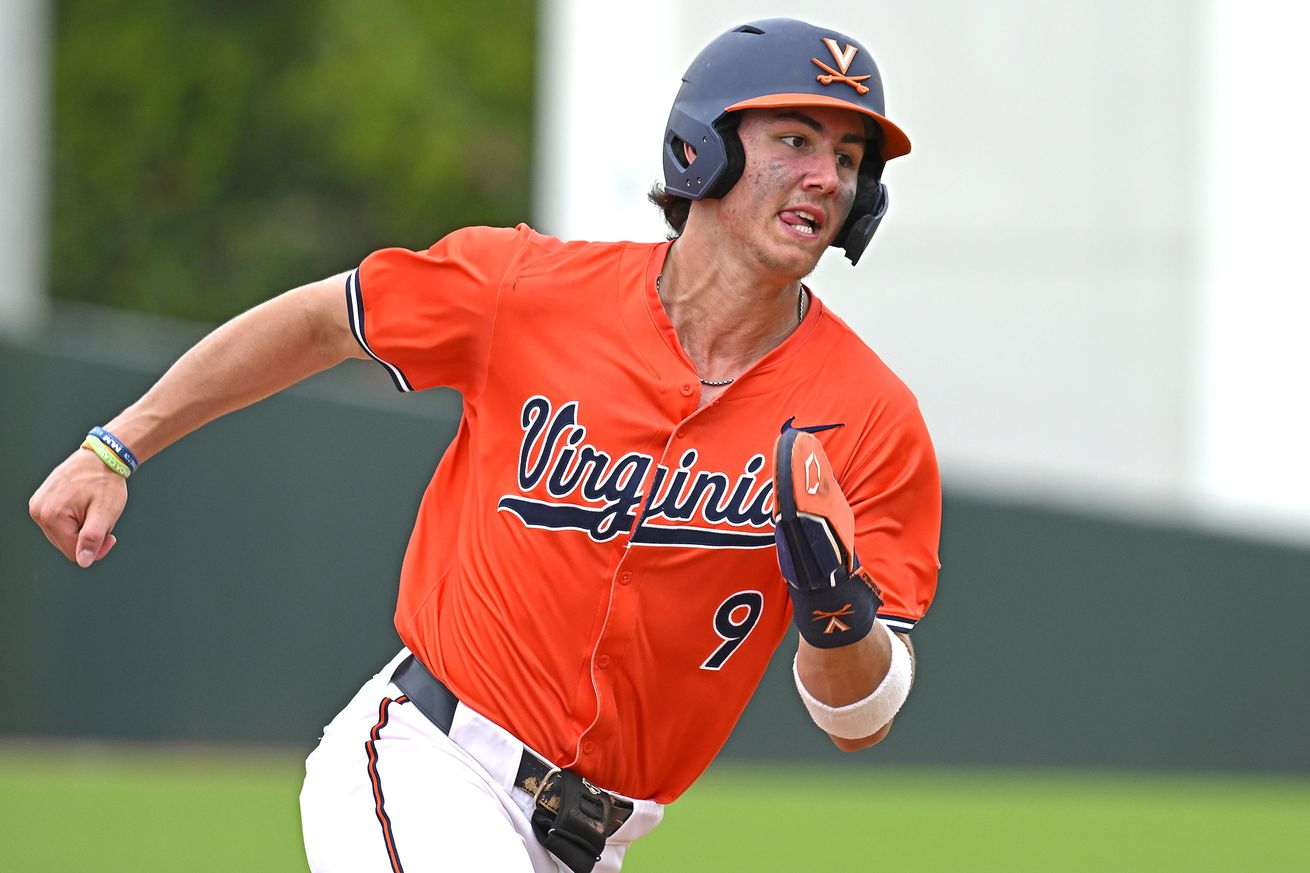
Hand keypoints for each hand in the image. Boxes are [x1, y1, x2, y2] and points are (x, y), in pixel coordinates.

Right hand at [29, 448, 127, 567]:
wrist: (101, 456)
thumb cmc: (105, 482)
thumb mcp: (105, 513)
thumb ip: (93, 538)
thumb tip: (83, 561)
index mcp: (51, 516)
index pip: (73, 553)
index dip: (97, 549)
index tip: (112, 536)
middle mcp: (38, 512)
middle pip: (66, 545)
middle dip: (88, 538)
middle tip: (102, 518)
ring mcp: (37, 506)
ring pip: (62, 536)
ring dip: (81, 529)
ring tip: (92, 509)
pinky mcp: (40, 502)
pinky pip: (59, 524)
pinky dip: (74, 521)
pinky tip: (84, 506)